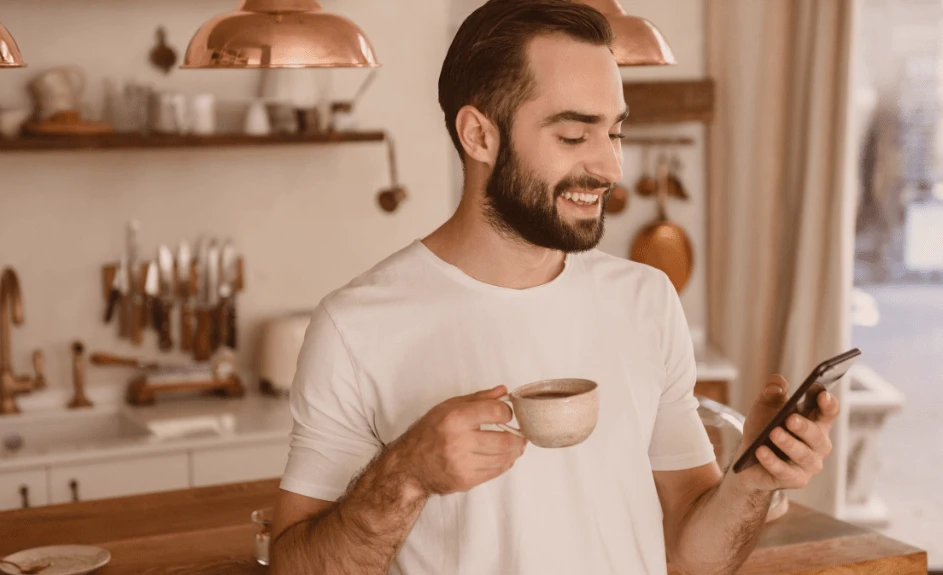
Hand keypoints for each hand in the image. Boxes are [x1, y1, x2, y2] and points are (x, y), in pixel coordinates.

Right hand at [390, 385, 526, 495]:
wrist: (409, 466)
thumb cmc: (428, 433)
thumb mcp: (447, 407)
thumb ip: (478, 399)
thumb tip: (504, 391)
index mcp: (455, 418)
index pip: (496, 412)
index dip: (507, 412)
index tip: (507, 414)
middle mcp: (458, 441)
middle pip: (505, 440)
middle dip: (518, 437)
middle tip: (521, 434)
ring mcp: (462, 464)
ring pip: (503, 458)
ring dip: (514, 451)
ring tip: (515, 446)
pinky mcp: (465, 481)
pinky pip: (495, 472)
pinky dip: (504, 464)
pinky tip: (503, 457)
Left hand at [733, 375, 839, 493]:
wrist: (747, 458)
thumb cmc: (762, 428)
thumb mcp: (764, 406)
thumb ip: (772, 391)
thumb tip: (777, 384)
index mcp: (815, 422)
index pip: (828, 412)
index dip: (828, 404)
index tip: (822, 395)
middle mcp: (818, 445)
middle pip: (817, 436)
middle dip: (804, 427)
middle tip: (790, 418)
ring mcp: (808, 464)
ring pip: (803, 455)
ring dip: (788, 443)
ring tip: (773, 433)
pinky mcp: (795, 480)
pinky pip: (785, 471)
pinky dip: (772, 461)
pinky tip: (760, 451)